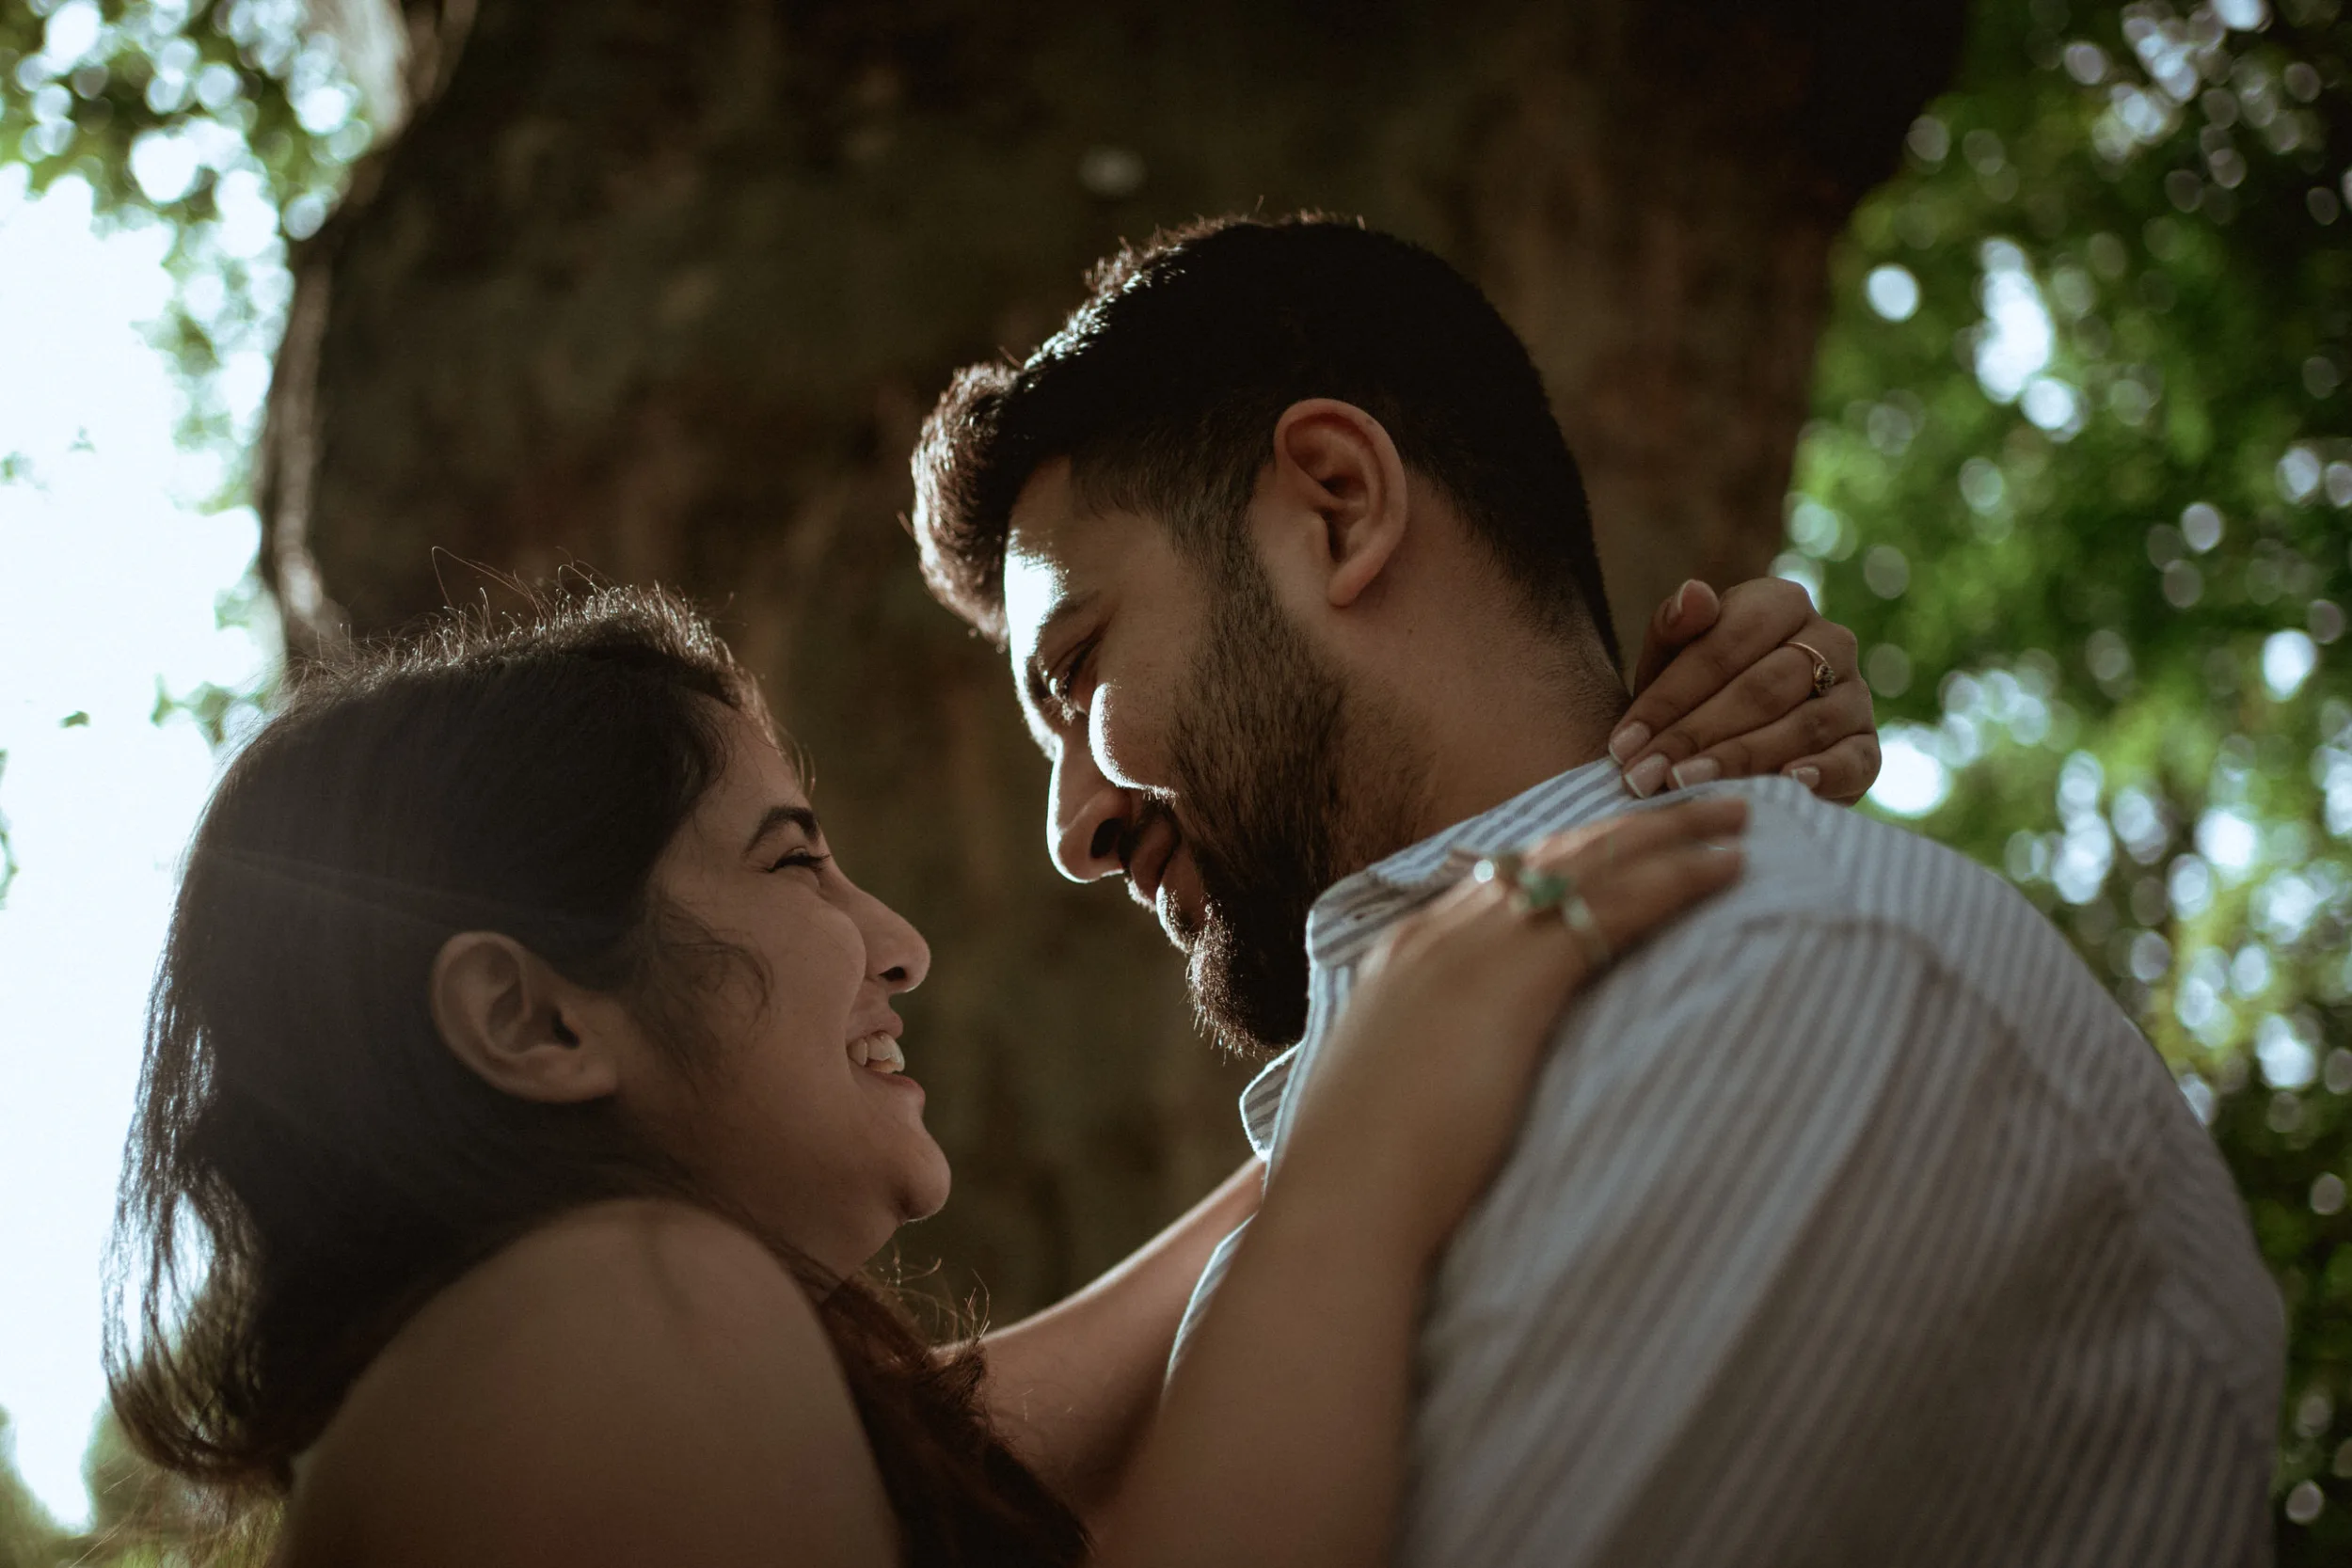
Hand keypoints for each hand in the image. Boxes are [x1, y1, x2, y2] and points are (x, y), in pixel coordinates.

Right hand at [1271, 795, 1749, 1257]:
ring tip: (1734, 819)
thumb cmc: (1366, 1176)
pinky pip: (1614, 906)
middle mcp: (1437, 933)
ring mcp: (1473, 948)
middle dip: (1630, 825)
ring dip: (1669, 835)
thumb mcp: (1394, 1092)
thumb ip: (1430, 1062)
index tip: (1623, 840)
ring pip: (1591, 863)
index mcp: (1405, 954)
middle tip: (1700, 806)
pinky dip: (1675, 880)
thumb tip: (1458, 1077)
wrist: (1345, 1199)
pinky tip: (1725, 869)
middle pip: (1552, 853)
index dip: (1571, 853)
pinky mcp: (1517, 979)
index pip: (1502, 878)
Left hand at [1607, 579, 1878, 804]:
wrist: (1738, 741)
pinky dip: (1822, 774)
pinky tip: (1785, 785)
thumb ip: (1673, 627)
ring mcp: (1855, 693)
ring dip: (1740, 759)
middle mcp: (1830, 641)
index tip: (1622, 743)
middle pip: (1760, 689)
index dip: (1668, 697)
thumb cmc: (1696, 692)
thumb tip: (1695, 594)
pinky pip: (1852, 760)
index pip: (1722, 647)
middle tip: (1645, 776)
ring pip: (1800, 725)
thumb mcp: (1670, 659)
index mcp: (1780, 603)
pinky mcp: (1868, 745)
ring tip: (1686, 786)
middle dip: (1694, 735)